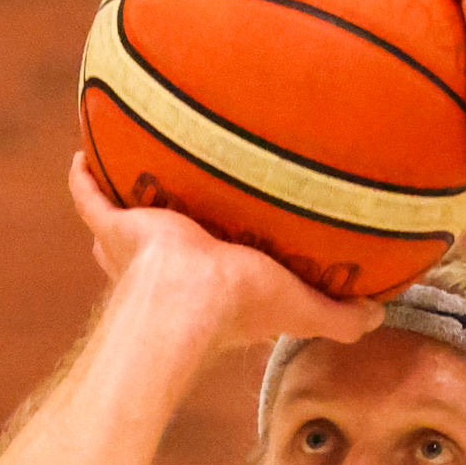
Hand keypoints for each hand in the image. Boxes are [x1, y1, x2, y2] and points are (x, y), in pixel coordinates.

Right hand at [68, 153, 381, 349]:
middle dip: (170, 219)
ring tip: (133, 162)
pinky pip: (90, 197)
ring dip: (127, 194)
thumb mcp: (301, 309)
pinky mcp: (114, 228)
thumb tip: (381, 311)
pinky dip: (83, 178)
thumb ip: (340, 315)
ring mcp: (137, 247)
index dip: (223, 250)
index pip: (216, 264)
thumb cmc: (239, 307)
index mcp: (212, 281)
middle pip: (168, 236)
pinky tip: (84, 149)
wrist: (185, 301)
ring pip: (125, 219)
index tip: (233, 226)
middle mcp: (171, 265)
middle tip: (181, 187)